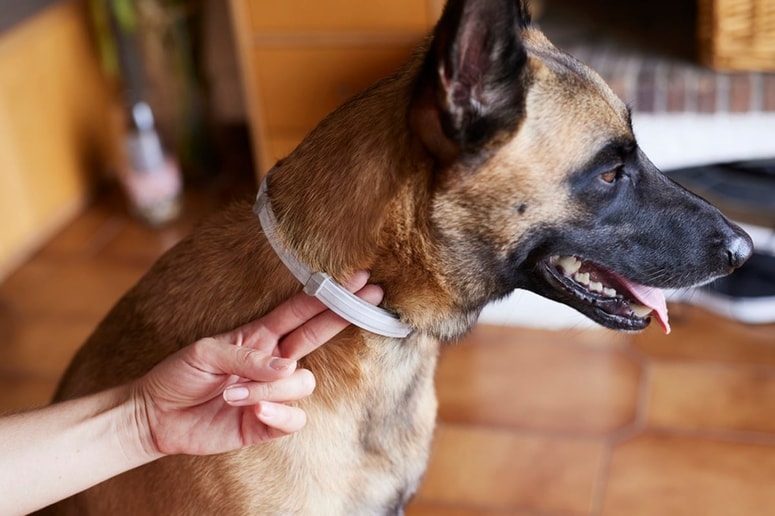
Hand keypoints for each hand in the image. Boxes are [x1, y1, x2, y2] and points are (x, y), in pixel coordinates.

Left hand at [131, 271, 383, 457]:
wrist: (156, 415)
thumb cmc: (178, 375)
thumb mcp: (206, 353)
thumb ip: (247, 357)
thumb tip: (287, 367)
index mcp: (259, 336)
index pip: (300, 310)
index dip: (327, 293)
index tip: (356, 277)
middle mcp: (273, 361)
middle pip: (317, 333)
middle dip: (343, 314)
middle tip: (372, 296)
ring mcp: (273, 392)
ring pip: (301, 382)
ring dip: (269, 388)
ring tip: (231, 393)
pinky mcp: (267, 424)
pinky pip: (294, 419)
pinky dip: (276, 415)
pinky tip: (253, 412)